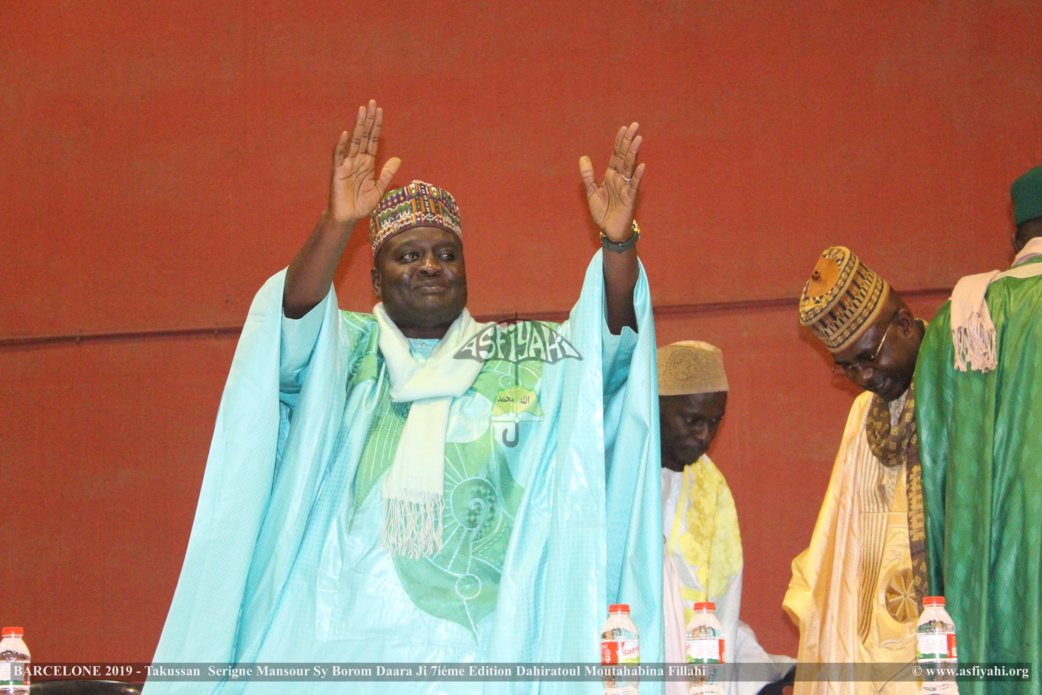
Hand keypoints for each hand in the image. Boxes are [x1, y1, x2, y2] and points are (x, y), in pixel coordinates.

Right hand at [328, 99, 400, 223]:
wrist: (347, 217)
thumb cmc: (361, 204)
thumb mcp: (379, 189)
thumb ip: (387, 174)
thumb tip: (397, 158)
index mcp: (367, 162)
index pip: (373, 140)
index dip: (376, 126)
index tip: (380, 110)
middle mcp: (357, 159)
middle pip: (364, 136)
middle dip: (368, 119)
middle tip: (371, 102)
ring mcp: (347, 164)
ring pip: (353, 141)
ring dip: (358, 126)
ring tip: (362, 110)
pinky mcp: (338, 171)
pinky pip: (340, 156)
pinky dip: (342, 145)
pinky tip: (346, 134)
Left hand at [579, 123, 644, 240]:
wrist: (610, 230)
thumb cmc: (603, 211)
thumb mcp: (591, 192)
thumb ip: (588, 175)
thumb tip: (583, 157)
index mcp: (611, 175)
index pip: (616, 155)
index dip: (619, 142)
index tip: (624, 128)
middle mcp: (620, 179)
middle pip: (624, 156)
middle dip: (629, 141)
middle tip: (635, 125)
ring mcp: (626, 187)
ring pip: (630, 167)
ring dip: (634, 153)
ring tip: (638, 139)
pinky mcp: (630, 199)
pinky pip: (634, 186)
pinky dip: (636, 176)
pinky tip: (640, 166)